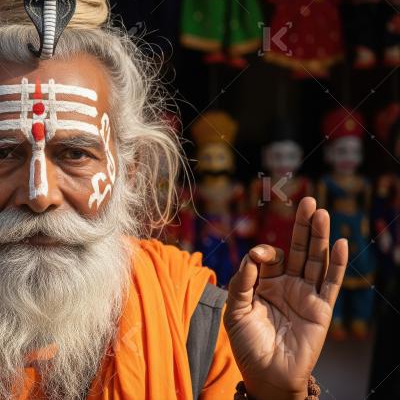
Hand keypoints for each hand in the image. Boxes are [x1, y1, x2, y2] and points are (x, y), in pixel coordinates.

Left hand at [223, 197, 346, 399]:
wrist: (266, 374)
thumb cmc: (247, 344)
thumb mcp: (235, 309)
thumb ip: (242, 281)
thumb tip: (253, 256)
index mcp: (263, 283)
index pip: (269, 256)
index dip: (265, 251)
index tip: (260, 257)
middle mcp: (286, 285)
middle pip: (297, 250)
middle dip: (302, 226)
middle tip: (308, 200)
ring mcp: (305, 295)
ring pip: (315, 260)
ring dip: (320, 237)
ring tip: (322, 212)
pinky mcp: (320, 309)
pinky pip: (330, 283)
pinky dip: (336, 263)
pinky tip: (340, 243)